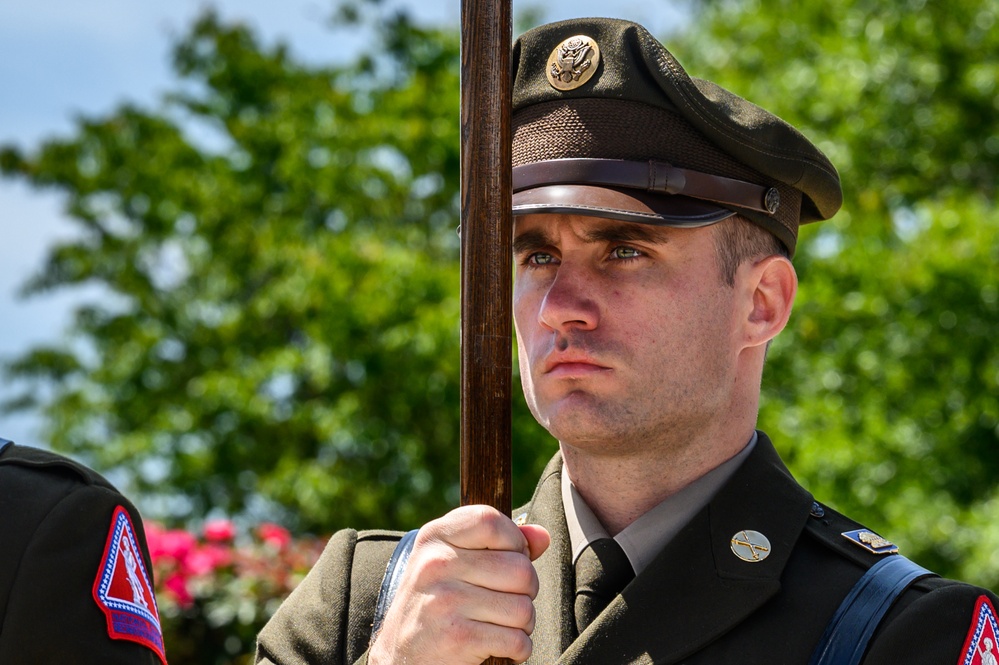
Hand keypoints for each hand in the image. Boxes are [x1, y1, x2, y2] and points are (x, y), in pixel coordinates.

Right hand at [368, 505, 550, 664]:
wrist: (400, 658)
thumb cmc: (435, 606)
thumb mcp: (454, 565)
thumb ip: (499, 546)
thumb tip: (541, 536)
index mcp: (434, 538)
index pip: (491, 520)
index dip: (514, 542)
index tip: (508, 559)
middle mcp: (436, 564)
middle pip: (520, 568)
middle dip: (525, 591)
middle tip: (503, 602)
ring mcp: (445, 600)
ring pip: (524, 607)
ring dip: (521, 624)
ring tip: (498, 626)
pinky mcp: (457, 638)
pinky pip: (517, 641)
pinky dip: (517, 650)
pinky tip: (495, 646)